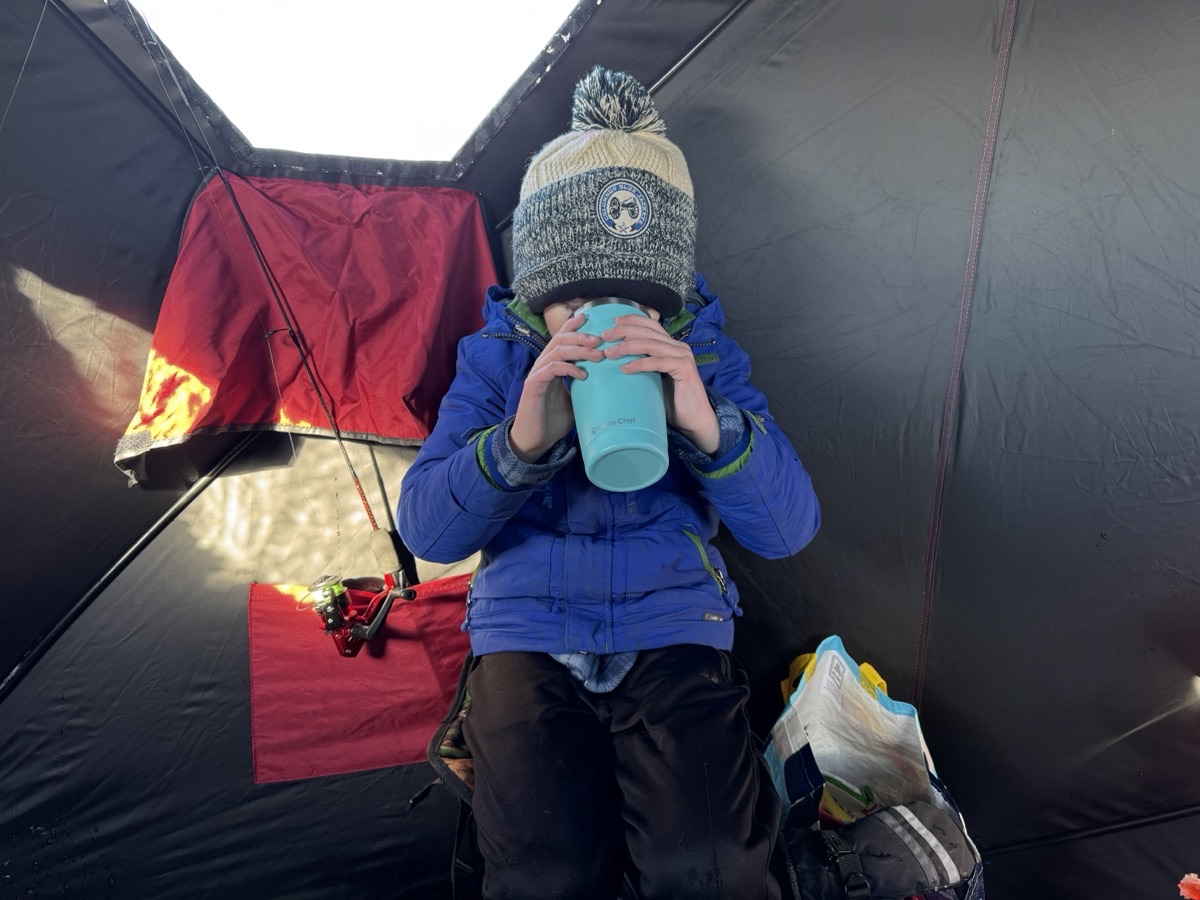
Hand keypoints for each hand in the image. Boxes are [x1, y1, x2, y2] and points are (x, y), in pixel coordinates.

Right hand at [509, 313, 602, 461]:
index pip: (561, 339)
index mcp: (552, 365)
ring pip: (557, 351)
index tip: (590, 318)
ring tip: (597, 356)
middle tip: (600, 340)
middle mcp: (543, 365)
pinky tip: (582, 374)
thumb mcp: (575, 400)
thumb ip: (585, 387)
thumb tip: (608, 382)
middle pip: (560, 339)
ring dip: (579, 350)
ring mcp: (537, 374)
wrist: (535, 440)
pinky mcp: (534, 385)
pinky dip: (568, 367)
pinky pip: (551, 368)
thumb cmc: (553, 420)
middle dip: (581, 336)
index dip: (573, 327)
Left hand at [602, 314, 719, 453]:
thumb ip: (643, 366)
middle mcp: (678, 347)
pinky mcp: (684, 368)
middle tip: (605, 337)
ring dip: (627, 346)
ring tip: (610, 353)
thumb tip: (616, 361)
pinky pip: (658, 362)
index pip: (651, 325)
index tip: (613, 322)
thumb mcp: (654, 379)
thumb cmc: (672, 401)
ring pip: (650, 344)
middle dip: (624, 331)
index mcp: (671, 346)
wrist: (693, 420)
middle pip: (648, 331)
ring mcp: (683, 356)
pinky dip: (640, 363)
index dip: (632, 320)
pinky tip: (625, 368)